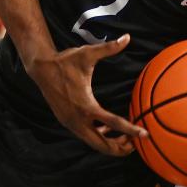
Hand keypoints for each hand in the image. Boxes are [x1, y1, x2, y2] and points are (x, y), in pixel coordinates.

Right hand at [27, 34, 145, 155]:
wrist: (41, 68)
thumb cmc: (66, 61)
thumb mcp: (88, 53)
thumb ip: (109, 48)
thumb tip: (127, 37)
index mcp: (86, 105)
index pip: (113, 122)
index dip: (131, 130)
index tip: (144, 134)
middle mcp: (78, 119)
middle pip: (102, 145)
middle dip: (120, 148)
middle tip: (137, 144)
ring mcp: (71, 123)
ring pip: (93, 143)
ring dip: (109, 144)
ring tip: (127, 140)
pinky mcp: (67, 122)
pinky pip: (86, 136)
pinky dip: (98, 137)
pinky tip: (108, 130)